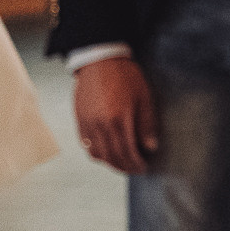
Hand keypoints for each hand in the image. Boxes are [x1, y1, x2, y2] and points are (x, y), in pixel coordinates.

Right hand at [75, 57, 161, 173]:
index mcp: (118, 120)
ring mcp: (87, 124)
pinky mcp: (79, 121)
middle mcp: (100, 125)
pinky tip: (107, 152)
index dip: (136, 164)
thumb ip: (147, 125)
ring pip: (97, 154)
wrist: (100, 61)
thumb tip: (150, 147)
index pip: (127, 152)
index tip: (143, 168)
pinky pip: (86, 145)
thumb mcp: (144, 98)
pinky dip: (97, 153)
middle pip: (112, 157)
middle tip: (135, 169)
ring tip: (122, 163)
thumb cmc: (124, 76)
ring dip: (110, 162)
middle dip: (124, 167)